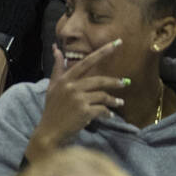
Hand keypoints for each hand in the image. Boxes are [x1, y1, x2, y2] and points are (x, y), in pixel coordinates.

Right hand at [27, 41, 127, 161]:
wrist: (49, 132)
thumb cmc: (52, 110)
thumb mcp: (52, 87)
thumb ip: (57, 69)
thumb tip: (56, 50)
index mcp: (65, 79)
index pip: (86, 62)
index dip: (103, 52)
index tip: (118, 42)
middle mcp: (72, 87)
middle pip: (99, 80)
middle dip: (114, 81)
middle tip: (126, 83)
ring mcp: (78, 99)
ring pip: (103, 95)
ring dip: (113, 100)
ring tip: (119, 103)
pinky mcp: (84, 111)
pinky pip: (102, 109)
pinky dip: (107, 112)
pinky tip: (109, 115)